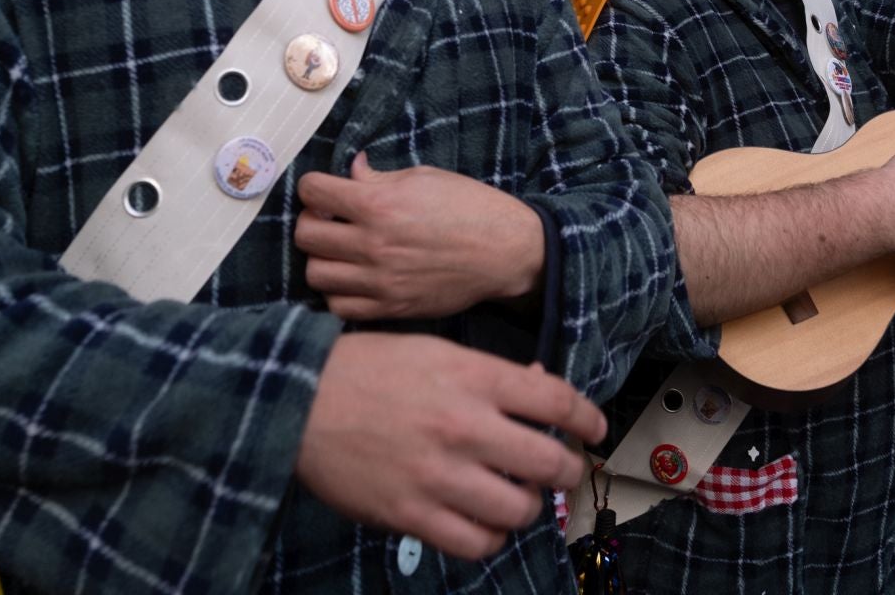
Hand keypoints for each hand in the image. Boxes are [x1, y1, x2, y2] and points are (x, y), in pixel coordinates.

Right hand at [296, 334, 602, 558]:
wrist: (298, 398)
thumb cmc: (367, 369)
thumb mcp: (435, 352)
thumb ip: (490, 375)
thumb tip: (539, 391)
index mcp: (473, 377)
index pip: (558, 401)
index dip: (588, 419)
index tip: (595, 429)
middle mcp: (464, 426)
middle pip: (551, 463)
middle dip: (566, 470)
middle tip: (560, 469)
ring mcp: (439, 474)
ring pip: (520, 510)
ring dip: (527, 505)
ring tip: (516, 495)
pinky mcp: (412, 513)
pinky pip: (477, 542)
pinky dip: (490, 535)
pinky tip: (483, 520)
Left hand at [297, 153, 543, 319]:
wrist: (505, 252)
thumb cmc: (470, 208)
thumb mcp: (424, 178)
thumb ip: (378, 178)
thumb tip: (351, 170)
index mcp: (379, 206)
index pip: (313, 191)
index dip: (313, 186)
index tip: (322, 189)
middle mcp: (372, 245)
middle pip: (305, 235)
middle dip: (312, 220)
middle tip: (330, 218)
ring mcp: (379, 282)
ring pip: (315, 274)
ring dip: (322, 257)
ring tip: (340, 249)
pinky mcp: (391, 308)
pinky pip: (339, 307)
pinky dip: (337, 292)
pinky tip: (352, 277)